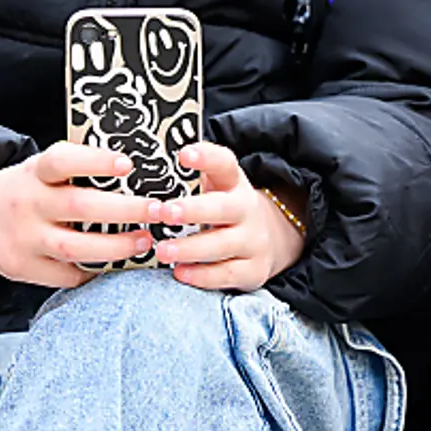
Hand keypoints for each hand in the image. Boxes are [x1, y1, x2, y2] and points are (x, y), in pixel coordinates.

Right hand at [0, 143, 157, 286]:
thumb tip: (131, 171)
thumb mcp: (40, 170)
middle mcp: (28, 204)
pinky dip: (92, 270)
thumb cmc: (23, 191)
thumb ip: (75, 168)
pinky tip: (112, 263)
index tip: (127, 165)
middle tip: (158, 210)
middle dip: (126, 210)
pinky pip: (66, 274)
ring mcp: (23, 238)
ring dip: (117, 247)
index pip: (63, 160)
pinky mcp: (22, 267)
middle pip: (80, 207)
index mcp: (34, 173)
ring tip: (145, 241)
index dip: (96, 161)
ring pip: (75, 248)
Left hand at [150, 142, 308, 290]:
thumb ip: (193, 176)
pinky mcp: (254, 270)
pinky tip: (180, 272)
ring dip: (190, 248)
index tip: (184, 154)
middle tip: (164, 212)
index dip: (206, 157)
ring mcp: (254, 241)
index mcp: (234, 184)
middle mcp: (247, 210)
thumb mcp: (217, 187)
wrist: (270, 240)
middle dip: (193, 210)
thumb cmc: (225, 211)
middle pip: (222, 208)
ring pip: (223, 245)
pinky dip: (203, 276)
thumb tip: (160, 160)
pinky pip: (227, 275)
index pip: (224, 164)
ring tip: (162, 250)